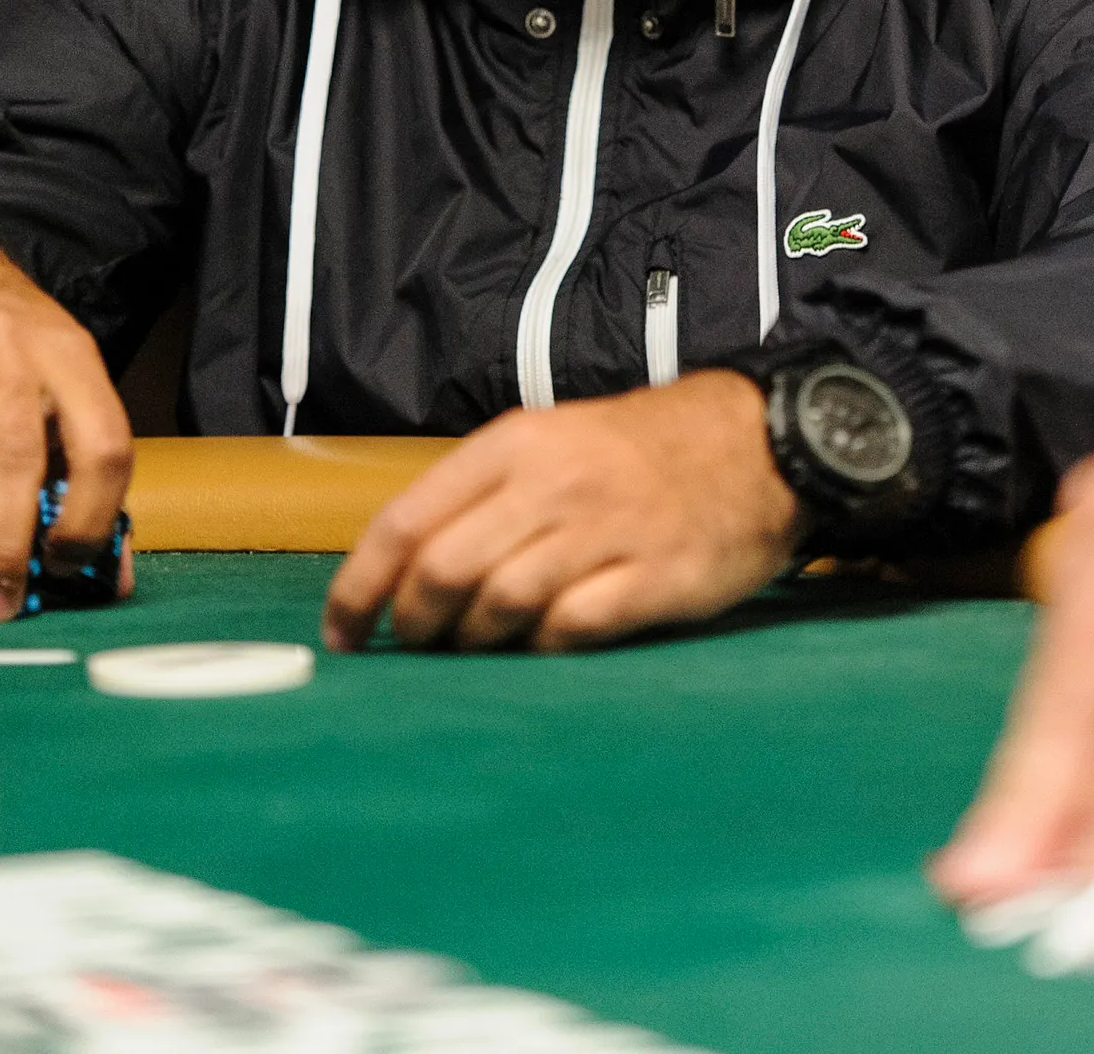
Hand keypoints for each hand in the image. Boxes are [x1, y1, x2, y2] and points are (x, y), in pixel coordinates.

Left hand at [323, 369, 802, 652]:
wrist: (751, 444)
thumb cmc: (632, 456)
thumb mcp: (549, 444)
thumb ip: (480, 498)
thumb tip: (400, 573)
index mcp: (514, 445)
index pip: (407, 520)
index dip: (360, 585)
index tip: (343, 633)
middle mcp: (553, 483)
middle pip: (446, 570)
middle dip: (416, 624)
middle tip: (419, 646)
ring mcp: (605, 531)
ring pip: (502, 604)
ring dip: (475, 643)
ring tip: (480, 649)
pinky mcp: (654, 578)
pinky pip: (572, 629)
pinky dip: (544, 648)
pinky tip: (546, 645)